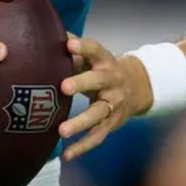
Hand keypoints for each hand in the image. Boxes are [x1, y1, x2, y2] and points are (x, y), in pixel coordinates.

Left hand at [58, 34, 151, 160]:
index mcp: (105, 60)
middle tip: (64, 86)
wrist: (137, 86)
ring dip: (80, 122)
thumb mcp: (93, 55)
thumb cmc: (102, 68)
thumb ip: (73, 45)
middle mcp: (111, 81)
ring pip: (98, 114)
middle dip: (82, 84)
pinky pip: (97, 136)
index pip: (95, 50)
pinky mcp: (111, 123)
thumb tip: (48, 31)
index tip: (69, 44)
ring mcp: (113, 104)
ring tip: (62, 130)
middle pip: (98, 81)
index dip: (83, 47)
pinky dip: (82, 147)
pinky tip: (66, 154)